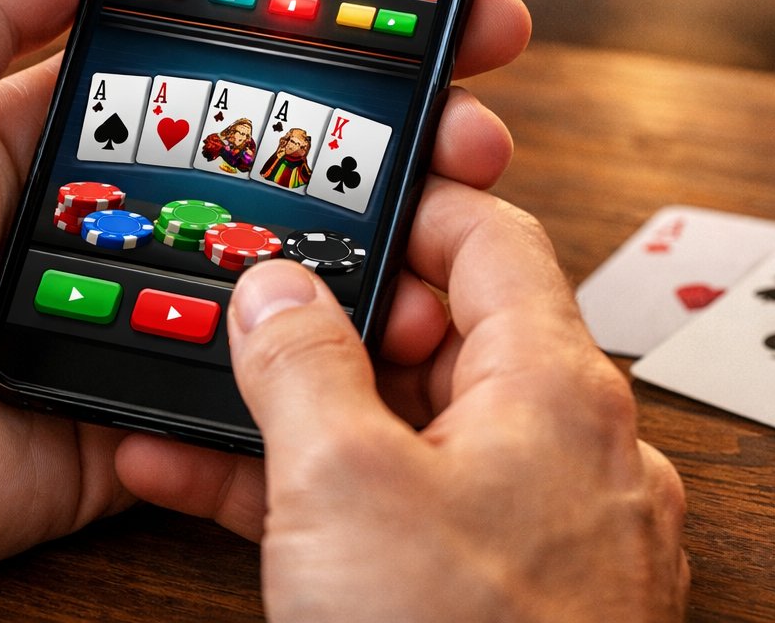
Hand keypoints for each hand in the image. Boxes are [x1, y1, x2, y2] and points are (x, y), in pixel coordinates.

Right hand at [117, 186, 688, 621]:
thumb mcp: (342, 486)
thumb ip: (302, 362)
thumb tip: (277, 289)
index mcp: (559, 390)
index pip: (491, 237)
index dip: (408, 202)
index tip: (337, 192)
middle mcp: (569, 449)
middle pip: (443, 336)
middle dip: (332, 322)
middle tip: (251, 310)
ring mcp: (537, 526)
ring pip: (410, 430)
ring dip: (305, 412)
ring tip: (205, 395)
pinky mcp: (498, 591)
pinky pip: (405, 510)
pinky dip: (324, 492)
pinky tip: (215, 485)